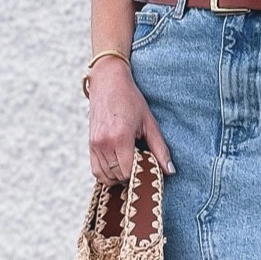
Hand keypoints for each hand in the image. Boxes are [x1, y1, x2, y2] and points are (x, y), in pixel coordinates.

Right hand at [87, 58, 174, 184]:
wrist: (108, 82)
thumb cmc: (131, 100)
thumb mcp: (149, 122)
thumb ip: (160, 149)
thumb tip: (170, 171)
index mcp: (120, 138)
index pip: (128, 172)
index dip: (140, 174)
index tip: (149, 167)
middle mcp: (104, 144)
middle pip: (117, 177)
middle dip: (131, 176)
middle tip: (141, 164)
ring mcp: (94, 145)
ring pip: (105, 177)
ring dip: (118, 176)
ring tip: (130, 164)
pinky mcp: (90, 144)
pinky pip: (96, 170)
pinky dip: (107, 174)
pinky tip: (118, 165)